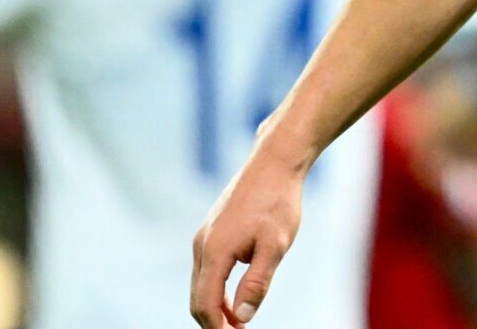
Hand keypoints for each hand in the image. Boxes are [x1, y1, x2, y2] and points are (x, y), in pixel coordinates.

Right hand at [191, 149, 305, 327]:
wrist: (274, 163)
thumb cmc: (278, 202)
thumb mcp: (275, 246)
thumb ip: (257, 283)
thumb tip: (242, 318)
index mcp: (214, 252)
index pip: (206, 305)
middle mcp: (202, 245)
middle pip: (198, 299)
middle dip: (214, 322)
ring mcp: (204, 236)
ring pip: (201, 284)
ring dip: (216, 306)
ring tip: (240, 321)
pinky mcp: (211, 230)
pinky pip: (207, 269)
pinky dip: (217, 288)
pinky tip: (237, 294)